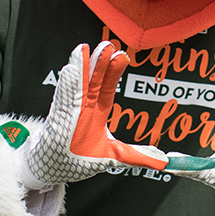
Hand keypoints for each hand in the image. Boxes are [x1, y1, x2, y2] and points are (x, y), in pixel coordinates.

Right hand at [22, 42, 166, 188]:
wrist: (52, 170)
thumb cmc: (79, 159)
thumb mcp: (112, 157)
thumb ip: (136, 155)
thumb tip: (163, 161)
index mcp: (97, 114)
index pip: (107, 89)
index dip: (113, 73)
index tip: (121, 56)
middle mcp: (83, 110)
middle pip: (93, 82)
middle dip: (100, 64)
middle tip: (108, 46)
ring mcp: (69, 114)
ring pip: (76, 87)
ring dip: (81, 69)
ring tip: (84, 50)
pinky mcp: (56, 122)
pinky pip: (62, 102)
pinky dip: (65, 87)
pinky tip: (69, 71)